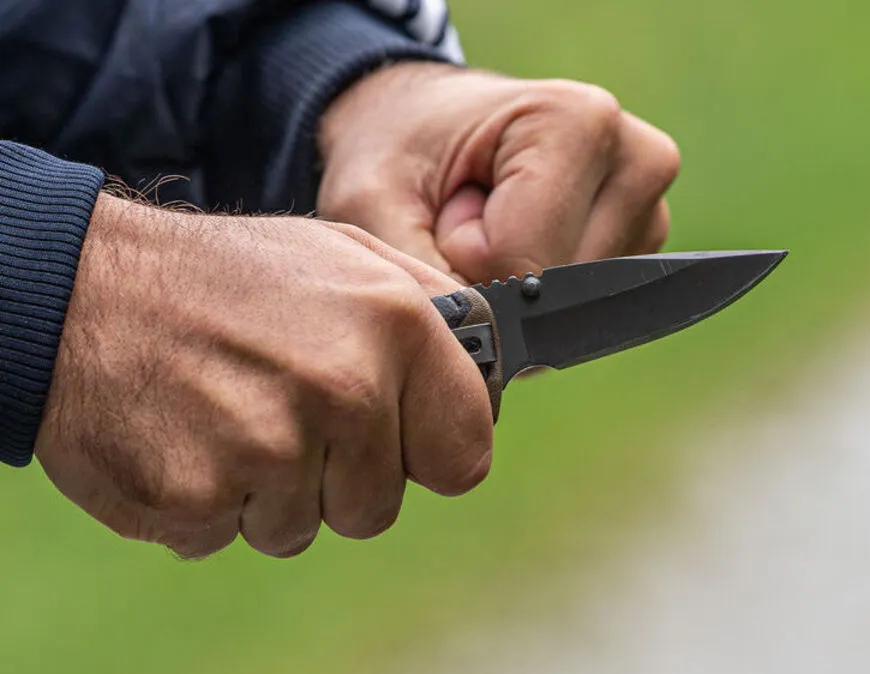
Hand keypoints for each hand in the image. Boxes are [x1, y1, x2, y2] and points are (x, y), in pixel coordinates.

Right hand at [34, 194, 492, 558]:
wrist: (81, 290)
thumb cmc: (225, 277)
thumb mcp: (346, 254)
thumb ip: (433, 312)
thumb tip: (493, 369)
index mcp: (395, 326)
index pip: (467, 456)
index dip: (429, 454)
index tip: (400, 439)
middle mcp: (343, 389)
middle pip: (379, 505)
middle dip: (338, 475)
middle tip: (284, 409)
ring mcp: (269, 448)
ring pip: (303, 527)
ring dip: (270, 490)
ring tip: (230, 413)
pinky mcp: (198, 496)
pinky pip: (228, 535)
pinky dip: (209, 501)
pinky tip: (188, 436)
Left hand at [316, 63, 680, 283]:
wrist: (425, 125)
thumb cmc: (398, 151)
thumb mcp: (371, 204)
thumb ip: (419, 281)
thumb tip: (482, 356)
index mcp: (577, 121)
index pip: (524, 259)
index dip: (464, 259)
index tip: (443, 210)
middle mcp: (638, 156)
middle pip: (558, 290)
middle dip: (494, 279)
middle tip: (463, 218)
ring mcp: (653, 203)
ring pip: (575, 310)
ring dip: (518, 288)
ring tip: (493, 225)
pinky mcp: (648, 241)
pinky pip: (588, 311)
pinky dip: (542, 293)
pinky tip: (525, 241)